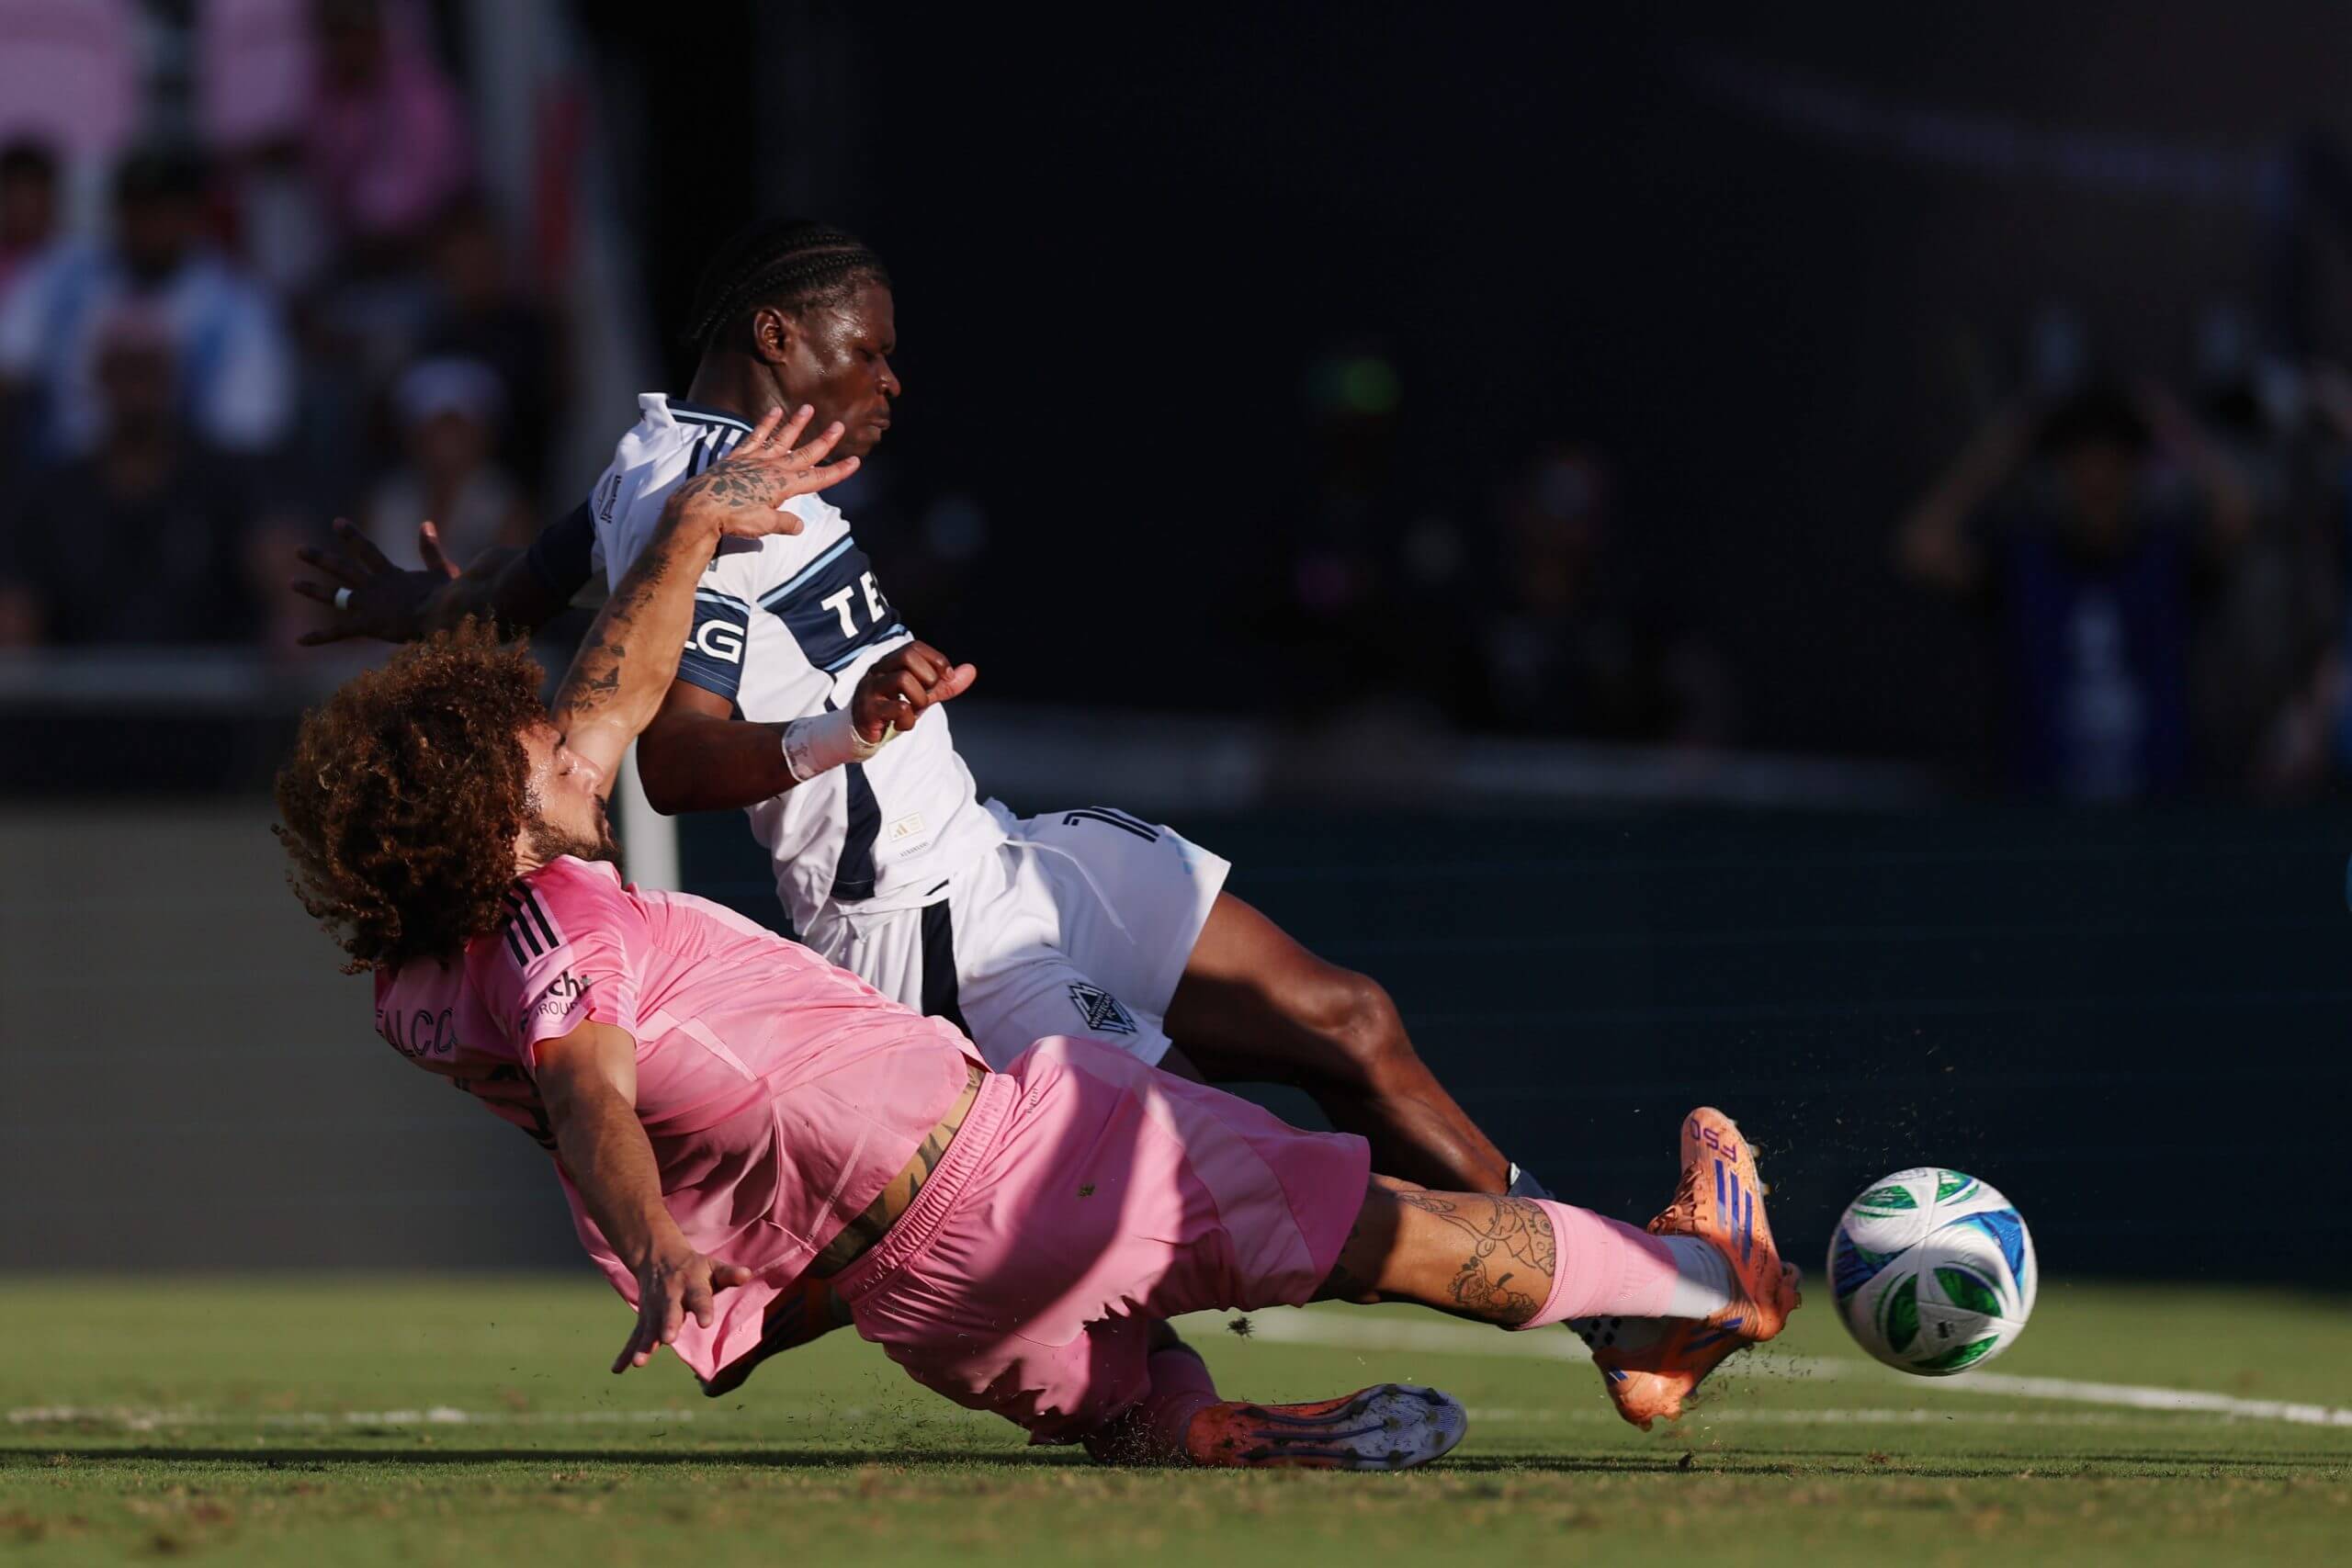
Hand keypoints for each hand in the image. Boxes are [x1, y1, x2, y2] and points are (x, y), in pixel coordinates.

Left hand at [290, 519, 457, 645]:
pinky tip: (299, 641)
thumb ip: (430, 549)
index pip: (367, 550)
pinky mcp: (367, 625)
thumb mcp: (441, 570)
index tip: (336, 522)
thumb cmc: (448, 596)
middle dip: (319, 558)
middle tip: (299, 550)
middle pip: (341, 569)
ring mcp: (368, 606)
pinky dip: (319, 637)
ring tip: (292, 583)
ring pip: (334, 596)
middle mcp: (374, 587)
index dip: (352, 536)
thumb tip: (426, 524)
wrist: (442, 615)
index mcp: (391, 574)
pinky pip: (339, 632)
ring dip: (312, 589)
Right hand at [614, 1241, 754, 1373]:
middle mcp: (670, 1297)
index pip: (700, 1297)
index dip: (703, 1309)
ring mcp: (655, 1309)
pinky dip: (626, 1352)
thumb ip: (729, 1274)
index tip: (706, 1323)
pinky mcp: (644, 1318)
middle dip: (668, 1325)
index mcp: (691, 1284)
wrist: (658, 1256)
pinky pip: (634, 1336)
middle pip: (670, 1312)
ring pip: (649, 1327)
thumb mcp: (712, 1266)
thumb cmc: (694, 1267)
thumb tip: (747, 1274)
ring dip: (644, 1345)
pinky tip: (618, 1370)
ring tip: (639, 1363)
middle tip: (668, 1339)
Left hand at [667, 404, 858, 539]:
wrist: (701, 507)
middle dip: (824, 441)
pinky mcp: (737, 456)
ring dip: (796, 425)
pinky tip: (774, 413)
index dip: (837, 471)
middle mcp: (773, 468)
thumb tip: (799, 525)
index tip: (855, 462)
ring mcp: (755, 459)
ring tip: (808, 408)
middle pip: (804, 453)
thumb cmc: (734, 518)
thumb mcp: (764, 525)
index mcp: (783, 485)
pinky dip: (765, 424)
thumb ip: (784, 522)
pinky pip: (755, 436)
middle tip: (839, 426)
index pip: (817, 478)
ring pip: (781, 439)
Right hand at [852, 640, 977, 742]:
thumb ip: (945, 685)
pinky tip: (903, 723)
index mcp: (891, 662)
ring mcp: (871, 689)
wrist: (863, 734)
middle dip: (928, 677)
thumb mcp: (923, 695)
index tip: (947, 677)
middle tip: (927, 695)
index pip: (915, 647)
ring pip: (903, 679)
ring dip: (919, 699)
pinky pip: (898, 708)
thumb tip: (971, 670)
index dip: (936, 660)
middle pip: (908, 656)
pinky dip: (909, 719)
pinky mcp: (868, 710)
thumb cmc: (893, 708)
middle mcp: (878, 670)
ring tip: (914, 710)